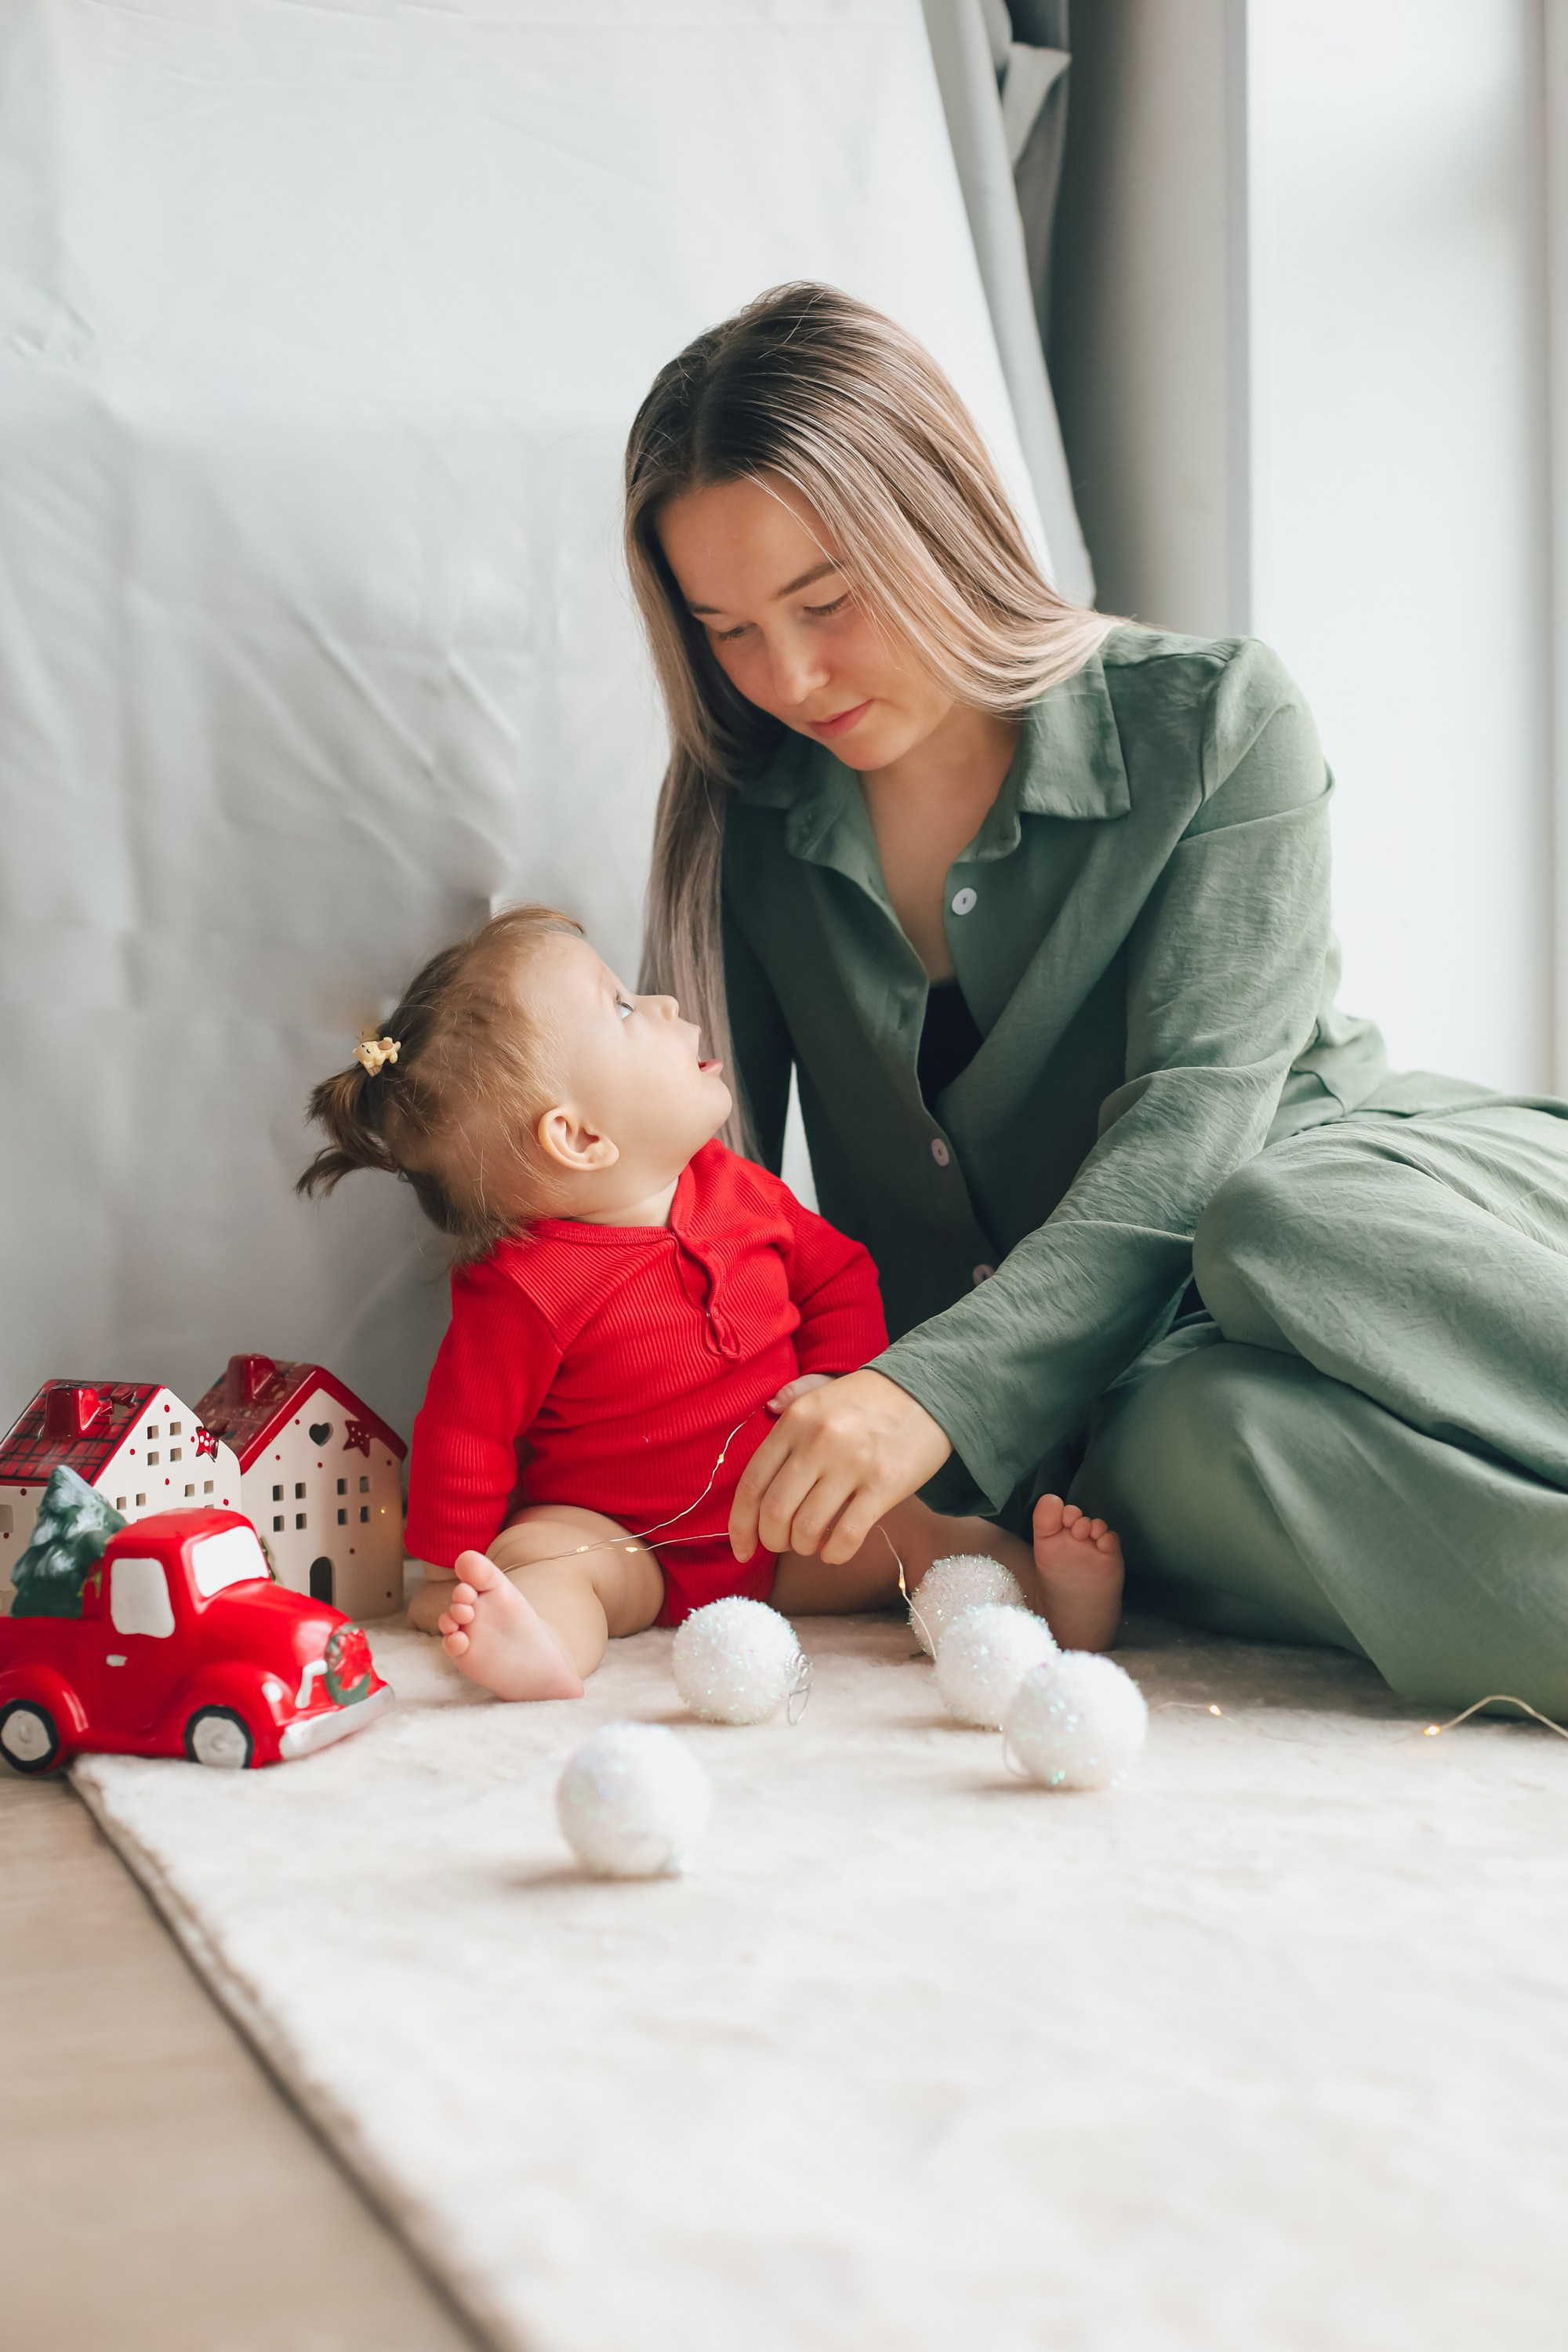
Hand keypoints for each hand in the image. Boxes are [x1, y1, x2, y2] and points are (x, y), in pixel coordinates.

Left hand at [729, 1368, 952, 1564]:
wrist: (931, 1391)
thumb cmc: (871, 1399)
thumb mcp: (824, 1392)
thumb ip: (791, 1400)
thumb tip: (767, 1408)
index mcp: (795, 1421)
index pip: (752, 1484)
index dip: (740, 1525)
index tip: (741, 1548)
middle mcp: (818, 1442)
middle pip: (775, 1512)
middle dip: (772, 1540)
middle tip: (782, 1543)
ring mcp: (851, 1465)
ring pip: (807, 1529)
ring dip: (803, 1547)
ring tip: (811, 1543)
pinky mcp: (884, 1486)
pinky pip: (846, 1536)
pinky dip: (834, 1553)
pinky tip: (834, 1550)